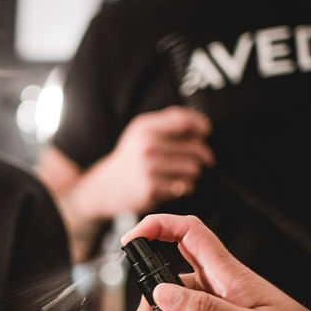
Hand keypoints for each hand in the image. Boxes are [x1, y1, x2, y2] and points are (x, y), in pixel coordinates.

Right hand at [74, 107, 213, 219]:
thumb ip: (170, 122)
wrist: (106, 186)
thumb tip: (201, 126)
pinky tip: (174, 185)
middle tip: (202, 159)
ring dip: (193, 172)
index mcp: (145, 128)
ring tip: (184, 173)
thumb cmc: (131, 158)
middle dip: (203, 155)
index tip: (205, 132)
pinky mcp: (151, 189)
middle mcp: (146, 146)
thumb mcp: (142, 132)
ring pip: (193, 168)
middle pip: (195, 147)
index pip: (185, 121)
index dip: (201, 126)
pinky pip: (185, 186)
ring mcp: (148, 168)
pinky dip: (184, 187)